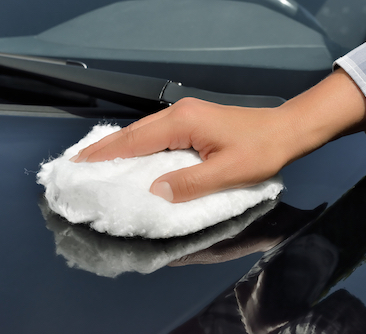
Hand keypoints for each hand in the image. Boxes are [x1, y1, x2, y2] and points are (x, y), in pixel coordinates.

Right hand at [71, 69, 365, 202]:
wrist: (286, 129)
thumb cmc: (261, 150)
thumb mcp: (227, 172)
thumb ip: (189, 183)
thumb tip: (154, 191)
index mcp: (183, 122)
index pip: (136, 141)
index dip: (107, 154)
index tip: (81, 164)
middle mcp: (179, 113)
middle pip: (134, 132)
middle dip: (105, 147)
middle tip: (79, 162)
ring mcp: (185, 114)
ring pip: (143, 130)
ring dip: (119, 144)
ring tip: (97, 158)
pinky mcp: (192, 120)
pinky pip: (155, 132)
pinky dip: (137, 143)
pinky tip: (130, 152)